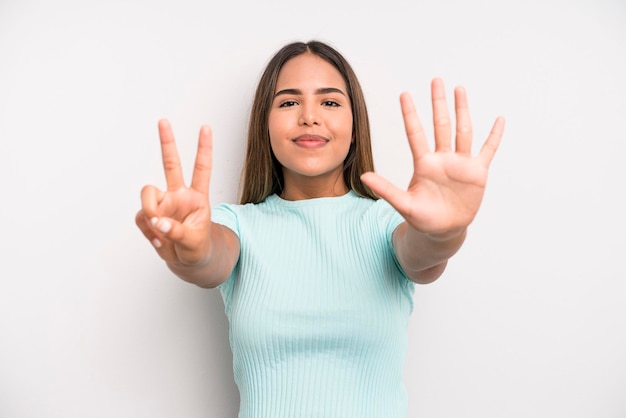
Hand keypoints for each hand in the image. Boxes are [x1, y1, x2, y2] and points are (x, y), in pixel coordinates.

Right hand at [135, 119, 213, 265]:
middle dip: (167, 142)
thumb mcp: (195, 242)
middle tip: (163, 121)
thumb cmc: (198, 248)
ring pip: (147, 194)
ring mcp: (163, 205)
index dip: (204, 149)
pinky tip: (158, 239)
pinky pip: (141, 217)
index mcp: (197, 197)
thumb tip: (158, 222)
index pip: (202, 169)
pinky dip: (147, 230)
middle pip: (171, 164)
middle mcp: (179, 195)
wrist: (188, 262)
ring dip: (150, 210)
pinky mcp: (150, 216)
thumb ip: (177, 231)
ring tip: (159, 229)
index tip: (205, 127)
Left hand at [361, 78, 504, 234]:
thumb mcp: (403, 204)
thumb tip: (364, 176)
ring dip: (462, 111)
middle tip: (435, 81)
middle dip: (438, 103)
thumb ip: (386, 189)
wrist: (443, 230)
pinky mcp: (477, 172)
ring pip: (463, 131)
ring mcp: (460, 164)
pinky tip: (499, 119)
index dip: (410, 114)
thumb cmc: (422, 218)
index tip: (404, 94)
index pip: (415, 134)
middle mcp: (442, 159)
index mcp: (424, 164)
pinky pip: (487, 150)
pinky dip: (494, 136)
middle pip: (440, 125)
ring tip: (459, 89)